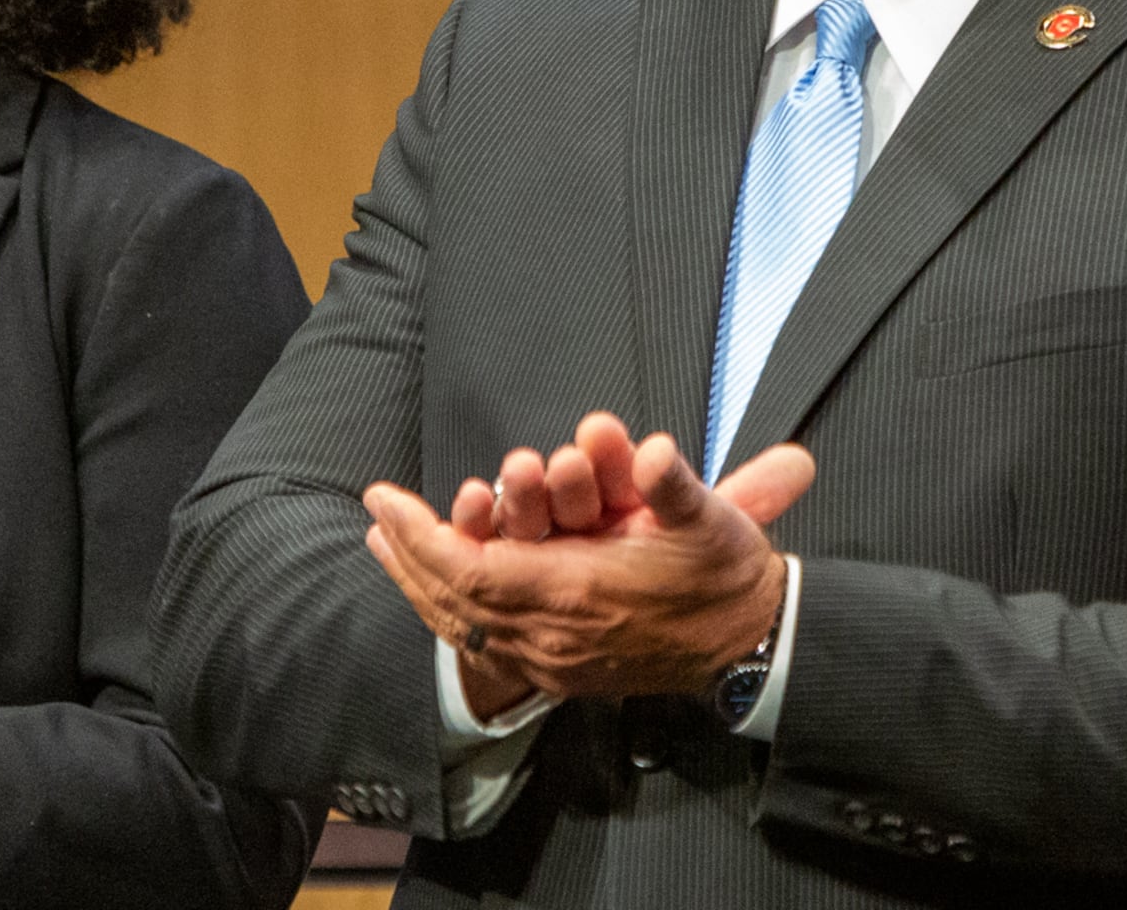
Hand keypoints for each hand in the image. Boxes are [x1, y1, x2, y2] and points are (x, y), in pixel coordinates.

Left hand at [362, 416, 813, 706]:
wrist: (749, 646)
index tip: (384, 500)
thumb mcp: (711, 520)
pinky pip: (485, 646)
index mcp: (575, 592)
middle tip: (377, 516)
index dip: (420, 536)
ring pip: (463, 628)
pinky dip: (450, 614)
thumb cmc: (724, 575)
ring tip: (388, 547)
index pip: (469, 568)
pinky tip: (437, 591)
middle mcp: (552, 635)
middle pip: (451, 601)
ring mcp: (553, 662)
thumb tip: (655, 452)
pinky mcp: (562, 675)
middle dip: (407, 555)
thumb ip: (675, 484)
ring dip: (421, 584)